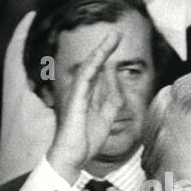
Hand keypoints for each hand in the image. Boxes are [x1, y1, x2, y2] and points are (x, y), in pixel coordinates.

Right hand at [47, 30, 122, 184]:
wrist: (72, 157)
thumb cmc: (85, 141)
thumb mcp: (107, 117)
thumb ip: (112, 98)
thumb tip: (116, 80)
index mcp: (87, 96)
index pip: (98, 72)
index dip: (108, 57)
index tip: (118, 43)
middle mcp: (80, 92)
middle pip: (94, 65)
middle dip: (105, 48)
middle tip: (117, 33)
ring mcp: (76, 93)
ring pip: (89, 66)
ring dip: (101, 50)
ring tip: (113, 36)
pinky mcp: (75, 98)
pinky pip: (85, 76)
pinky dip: (94, 63)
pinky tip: (102, 53)